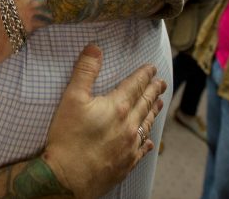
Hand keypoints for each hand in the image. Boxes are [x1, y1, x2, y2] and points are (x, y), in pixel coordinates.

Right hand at [42, 45, 165, 198]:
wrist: (67, 178)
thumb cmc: (67, 137)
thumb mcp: (71, 98)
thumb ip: (85, 71)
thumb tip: (95, 48)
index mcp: (117, 107)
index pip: (136, 85)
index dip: (144, 75)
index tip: (152, 68)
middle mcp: (129, 126)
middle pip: (145, 103)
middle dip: (154, 91)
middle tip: (162, 83)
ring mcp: (130, 147)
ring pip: (147, 125)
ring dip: (153, 112)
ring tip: (159, 103)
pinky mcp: (126, 164)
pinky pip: (142, 149)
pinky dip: (147, 141)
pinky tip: (149, 141)